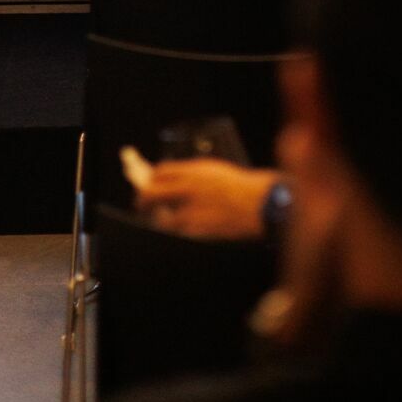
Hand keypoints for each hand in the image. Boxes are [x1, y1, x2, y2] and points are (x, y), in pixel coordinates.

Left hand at [136, 159, 277, 238]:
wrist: (260, 204)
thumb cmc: (241, 186)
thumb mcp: (215, 170)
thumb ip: (194, 174)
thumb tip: (175, 179)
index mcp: (194, 171)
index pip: (161, 172)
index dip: (152, 177)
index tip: (150, 181)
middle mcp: (189, 190)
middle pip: (151, 193)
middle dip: (142, 199)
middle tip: (141, 202)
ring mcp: (192, 212)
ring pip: (161, 218)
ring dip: (158, 218)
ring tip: (160, 218)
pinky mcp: (198, 231)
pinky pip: (178, 232)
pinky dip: (176, 230)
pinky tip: (180, 228)